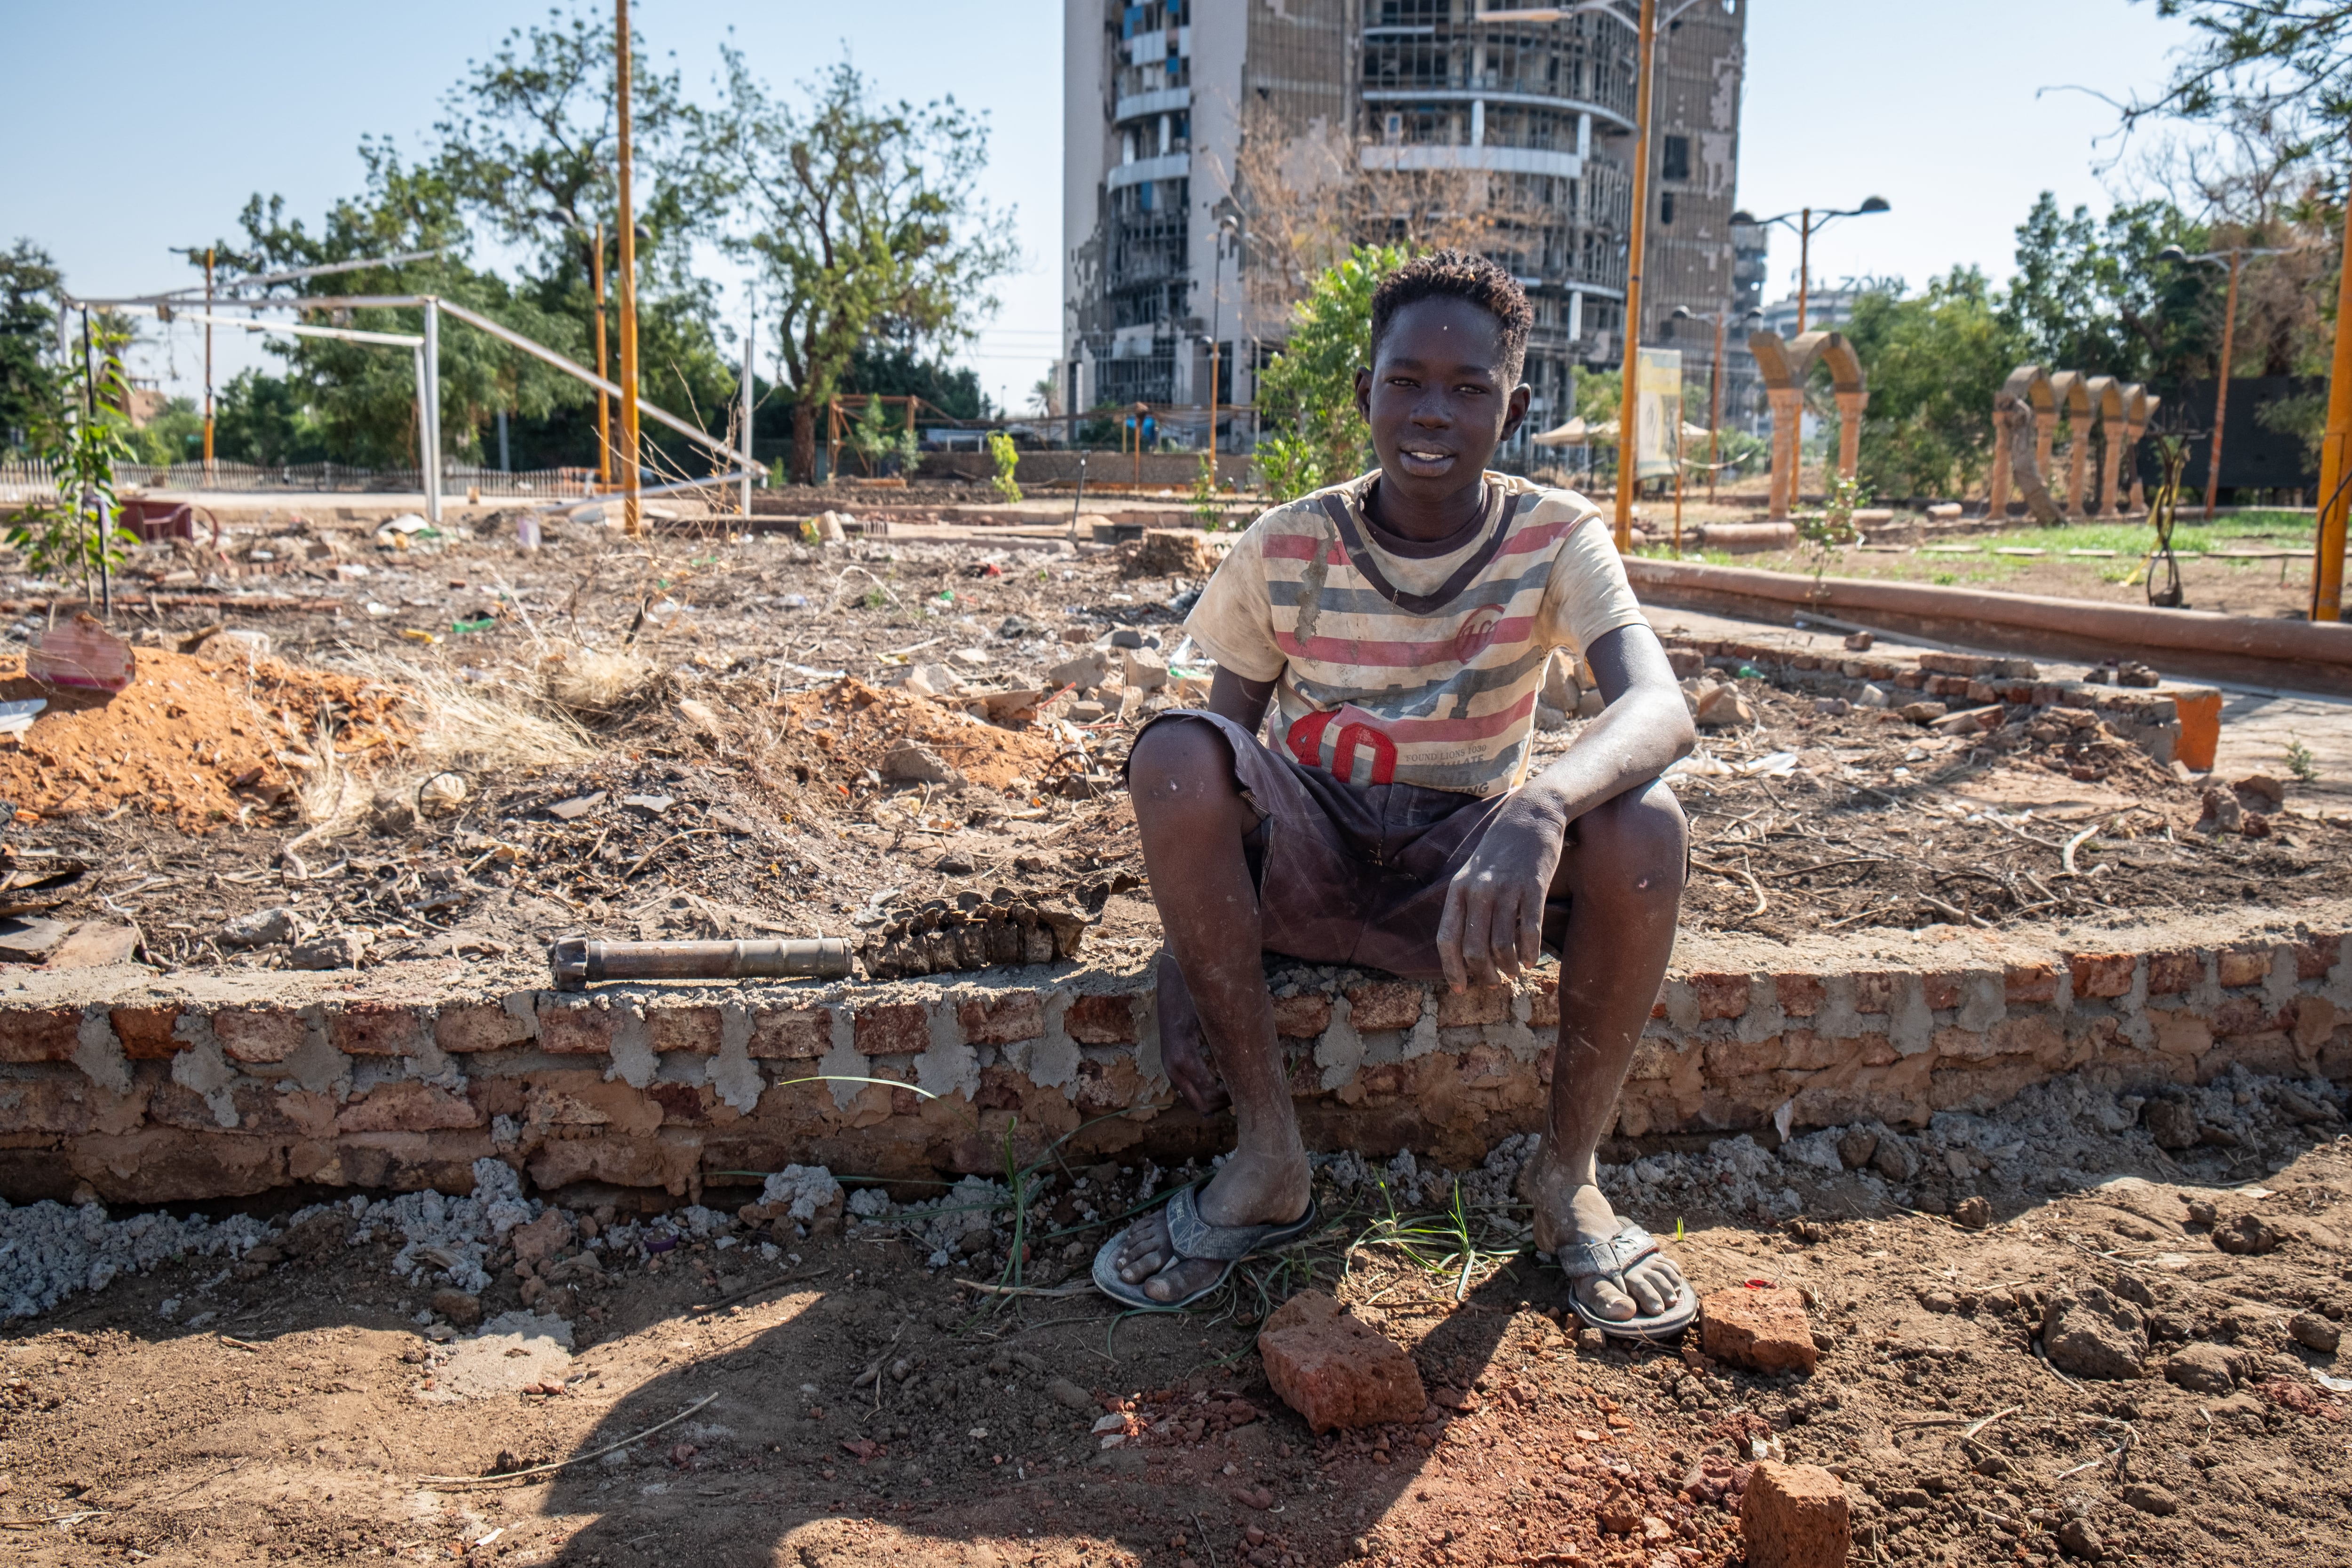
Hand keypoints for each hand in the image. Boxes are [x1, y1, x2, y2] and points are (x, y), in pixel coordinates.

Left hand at [1436, 791, 1565, 991]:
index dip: (1452, 969)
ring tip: (1514, 972)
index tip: (1460, 988)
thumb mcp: (1472, 874)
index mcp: (1457, 890)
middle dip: (1485, 974)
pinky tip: (1532, 960)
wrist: (1529, 815)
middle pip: (1475, 949)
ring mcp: (1505, 889)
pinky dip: (1530, 952)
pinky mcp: (1533, 886)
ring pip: (1502, 945)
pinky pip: (1530, 930)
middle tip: (1495, 983)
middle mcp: (1477, 891)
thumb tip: (1465, 949)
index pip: (1447, 939)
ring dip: (1509, 967)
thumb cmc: (1500, 851)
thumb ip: (1466, 906)